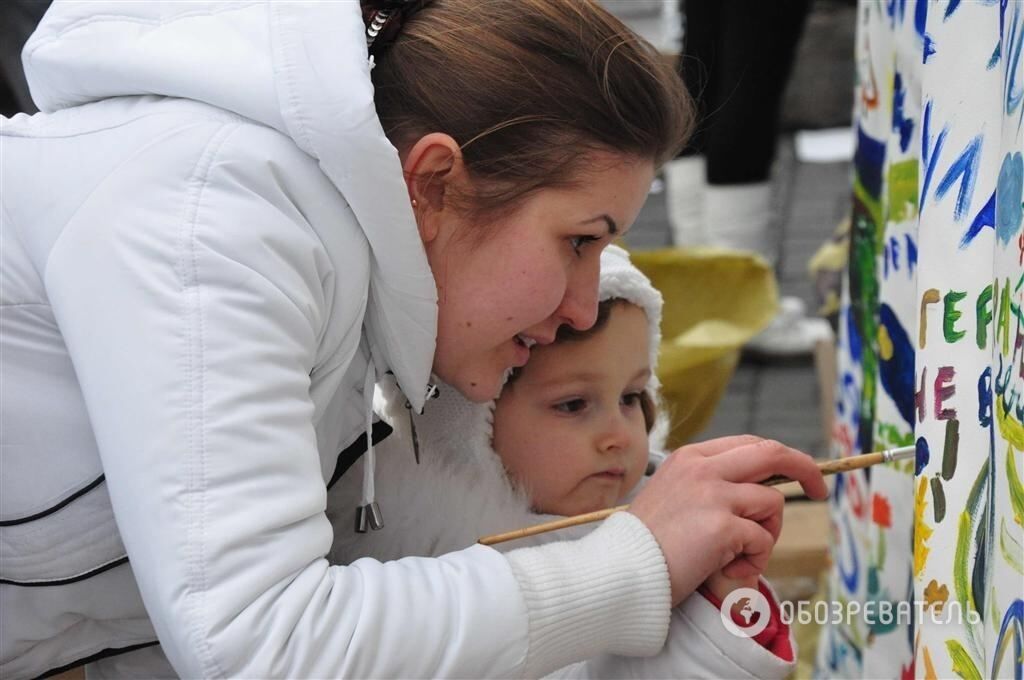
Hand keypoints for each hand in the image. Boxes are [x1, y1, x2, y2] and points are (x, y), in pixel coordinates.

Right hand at [627, 435, 826, 605]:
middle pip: (772, 453)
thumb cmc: (646, 544)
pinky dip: (754, 560)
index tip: (796, 475)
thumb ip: (709, 487)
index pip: (748, 444)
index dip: (779, 457)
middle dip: (805, 469)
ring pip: (772, 503)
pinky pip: (762, 540)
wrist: (622, 571)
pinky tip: (724, 568)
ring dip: (767, 534)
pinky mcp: (721, 525)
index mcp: (689, 459)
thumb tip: (760, 491)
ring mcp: (712, 494)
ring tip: (736, 555)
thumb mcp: (674, 498)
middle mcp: (702, 469)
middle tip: (820, 490)